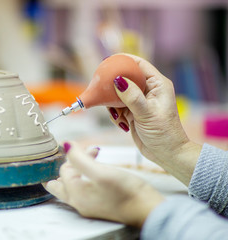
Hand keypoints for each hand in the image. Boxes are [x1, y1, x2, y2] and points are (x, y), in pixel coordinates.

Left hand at [43, 142, 163, 227]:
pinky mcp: (97, 205)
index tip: (93, 150)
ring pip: (72, 185)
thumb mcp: (101, 172)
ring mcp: (87, 206)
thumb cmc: (127, 192)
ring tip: (93, 158)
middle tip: (80, 155)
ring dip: (79, 170)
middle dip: (69, 165)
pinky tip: (97, 172)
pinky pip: (83, 190)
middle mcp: (78, 202)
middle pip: (60, 183)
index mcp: (75, 194)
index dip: (76, 156)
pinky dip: (86, 177)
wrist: (147, 210)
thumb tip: (64, 145)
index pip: (64, 170)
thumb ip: (79, 158)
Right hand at [108, 53, 201, 184]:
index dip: (124, 60)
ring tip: (117, 115)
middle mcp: (148, 90)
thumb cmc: (164, 133)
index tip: (108, 61)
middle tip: (102, 89)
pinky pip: (117, 107)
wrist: (165, 154)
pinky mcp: (132, 112)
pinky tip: (121, 123)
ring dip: (112, 104)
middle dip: (112, 85)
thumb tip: (117, 80)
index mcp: (157, 85)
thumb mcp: (147, 113)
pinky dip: (115, 114)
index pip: (139, 65)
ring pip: (118, 94)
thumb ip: (132, 96)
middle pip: (125, 78)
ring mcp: (139, 102)